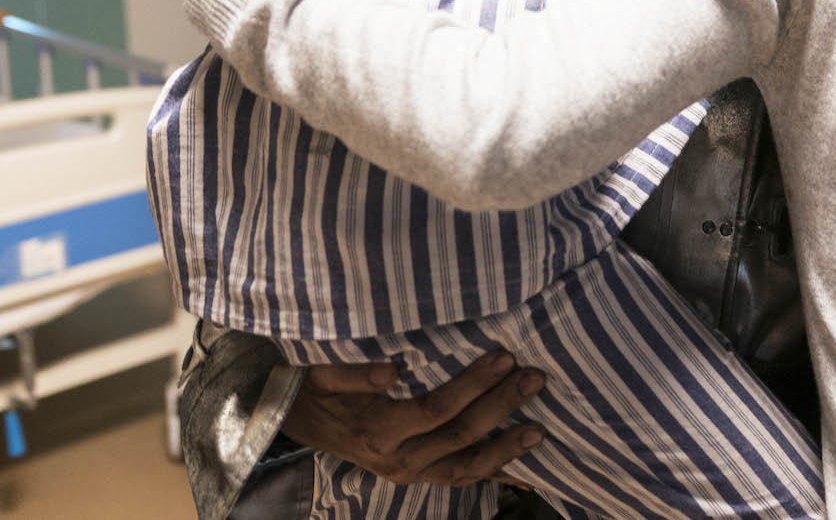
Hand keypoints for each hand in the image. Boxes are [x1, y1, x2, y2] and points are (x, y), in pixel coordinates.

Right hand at [280, 353, 547, 487]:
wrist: (295, 421)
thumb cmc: (314, 389)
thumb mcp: (322, 375)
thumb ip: (355, 374)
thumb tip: (392, 369)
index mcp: (377, 432)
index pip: (434, 411)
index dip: (471, 386)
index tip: (503, 357)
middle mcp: (397, 460)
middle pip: (458, 437)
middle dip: (500, 407)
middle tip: (534, 378)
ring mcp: (409, 473)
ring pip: (465, 469)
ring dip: (505, 449)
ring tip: (540, 429)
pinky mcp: (417, 476)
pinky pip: (460, 478)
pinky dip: (492, 474)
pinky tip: (524, 472)